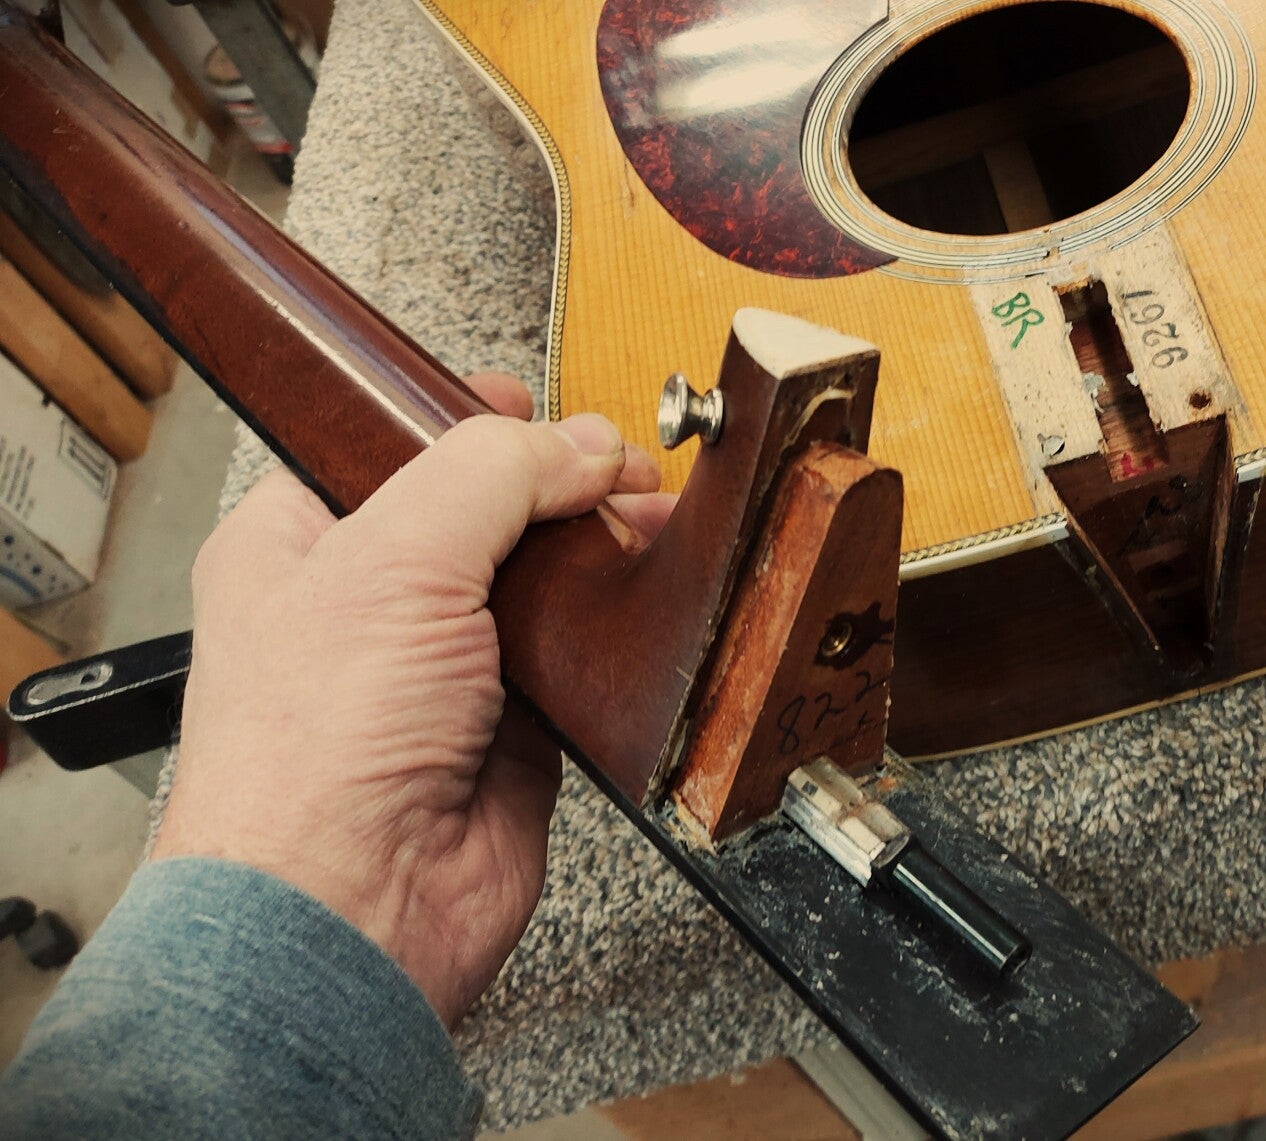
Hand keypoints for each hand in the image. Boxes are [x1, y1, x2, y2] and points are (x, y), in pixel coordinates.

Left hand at [153, 375, 673, 1026]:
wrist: (356, 905)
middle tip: (615, 467)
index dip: (462, 419)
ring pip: (542, 583)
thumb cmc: (311, 752)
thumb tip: (578, 442)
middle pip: (485, 511)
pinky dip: (619, 634)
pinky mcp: (515, 730)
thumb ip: (493, 475)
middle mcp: (371, 605)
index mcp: (301, 543)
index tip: (530, 404)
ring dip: (600, 553)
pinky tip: (647, 600)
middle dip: (558, 484)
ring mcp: (447, 670)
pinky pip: (582, 661)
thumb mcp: (393, 559)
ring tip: (650, 521)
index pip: (389, 447)